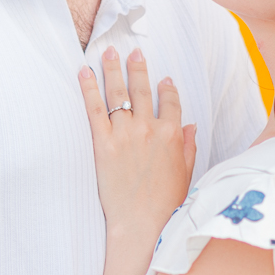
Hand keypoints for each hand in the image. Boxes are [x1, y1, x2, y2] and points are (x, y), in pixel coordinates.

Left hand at [79, 47, 195, 241]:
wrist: (142, 223)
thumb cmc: (166, 203)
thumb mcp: (186, 173)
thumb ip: (188, 146)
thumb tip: (191, 126)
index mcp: (172, 135)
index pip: (171, 102)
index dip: (167, 88)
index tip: (164, 79)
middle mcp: (149, 129)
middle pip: (143, 90)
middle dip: (138, 68)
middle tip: (133, 51)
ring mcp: (126, 134)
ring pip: (119, 93)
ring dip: (113, 69)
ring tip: (108, 52)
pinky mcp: (104, 143)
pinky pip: (94, 109)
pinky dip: (88, 88)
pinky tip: (83, 72)